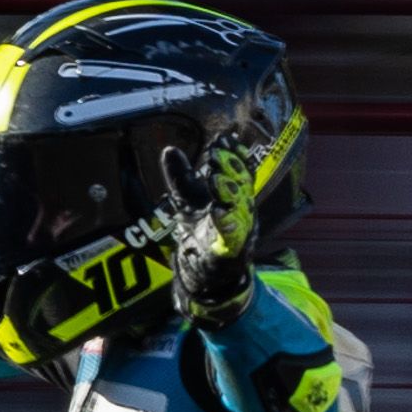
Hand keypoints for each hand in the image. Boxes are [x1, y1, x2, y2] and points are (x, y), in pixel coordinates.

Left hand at [156, 131, 262, 324]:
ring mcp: (239, 232)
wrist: (204, 273)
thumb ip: (180, 177)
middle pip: (241, 185)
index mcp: (235, 196)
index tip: (224, 138)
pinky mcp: (230, 252)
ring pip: (240, 209)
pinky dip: (227, 225)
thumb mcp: (187, 201)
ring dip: (229, 192)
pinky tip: (219, 212)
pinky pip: (232, 238)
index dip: (234, 154)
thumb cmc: (201, 231)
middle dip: (230, 168)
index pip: (239, 170)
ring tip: (215, 179)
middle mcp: (242, 211)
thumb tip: (169, 150)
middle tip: (215, 154)